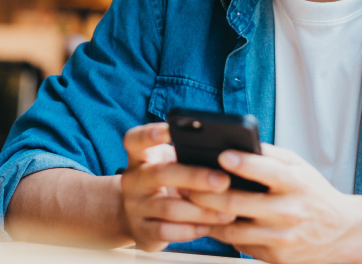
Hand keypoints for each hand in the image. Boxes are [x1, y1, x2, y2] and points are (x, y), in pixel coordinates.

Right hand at [119, 123, 235, 250]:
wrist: (136, 216)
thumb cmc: (165, 182)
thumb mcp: (169, 164)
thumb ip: (187, 156)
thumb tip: (228, 154)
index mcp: (140, 157)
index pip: (135, 140)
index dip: (150, 133)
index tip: (171, 129)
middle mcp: (133, 180)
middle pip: (160, 174)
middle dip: (195, 177)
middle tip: (224, 180)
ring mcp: (134, 207)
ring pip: (169, 208)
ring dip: (202, 210)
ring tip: (228, 212)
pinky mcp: (141, 231)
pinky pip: (166, 232)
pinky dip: (190, 230)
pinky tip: (208, 228)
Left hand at [187, 144, 360, 263]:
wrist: (342, 233)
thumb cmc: (314, 194)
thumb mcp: (300, 167)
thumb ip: (270, 155)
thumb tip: (236, 143)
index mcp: (296, 184)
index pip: (268, 171)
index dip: (243, 163)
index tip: (222, 154)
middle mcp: (289, 212)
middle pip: (236, 203)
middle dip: (204, 192)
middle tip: (185, 182)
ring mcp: (281, 238)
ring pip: (231, 228)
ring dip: (205, 215)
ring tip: (189, 202)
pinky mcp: (275, 257)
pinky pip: (238, 244)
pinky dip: (221, 232)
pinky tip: (209, 220)